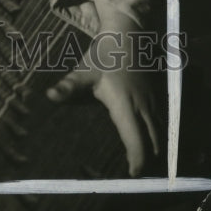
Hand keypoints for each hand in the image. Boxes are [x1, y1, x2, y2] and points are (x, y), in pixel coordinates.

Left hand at [46, 6, 161, 176]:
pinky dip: (157, 136)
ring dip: (153, 149)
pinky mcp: (156, 98)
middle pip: (153, 144)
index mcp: (126, 107)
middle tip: (137, 174)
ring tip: (143, 163)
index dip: (137, 161)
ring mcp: (152, 103)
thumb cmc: (104, 55)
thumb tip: (49, 95)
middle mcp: (143, 109)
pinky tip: (149, 142)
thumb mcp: (84, 71)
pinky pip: (161, 123)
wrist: (127, 35)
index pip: (137, 142)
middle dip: (147, 160)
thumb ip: (69, 86)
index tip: (132, 175)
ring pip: (159, 134)